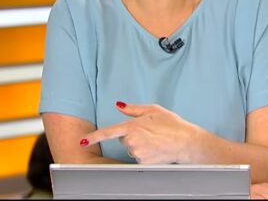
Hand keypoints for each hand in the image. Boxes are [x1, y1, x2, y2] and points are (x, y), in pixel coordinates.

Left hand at [81, 102, 198, 163]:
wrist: (186, 142)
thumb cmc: (172, 124)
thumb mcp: (153, 110)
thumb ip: (133, 109)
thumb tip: (118, 105)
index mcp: (132, 126)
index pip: (108, 133)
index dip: (93, 138)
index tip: (81, 142)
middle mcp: (132, 141)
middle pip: (123, 139)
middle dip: (132, 135)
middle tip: (149, 132)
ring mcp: (138, 153)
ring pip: (131, 149)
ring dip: (139, 145)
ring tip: (155, 141)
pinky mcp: (143, 162)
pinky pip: (138, 158)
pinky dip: (145, 154)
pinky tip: (156, 149)